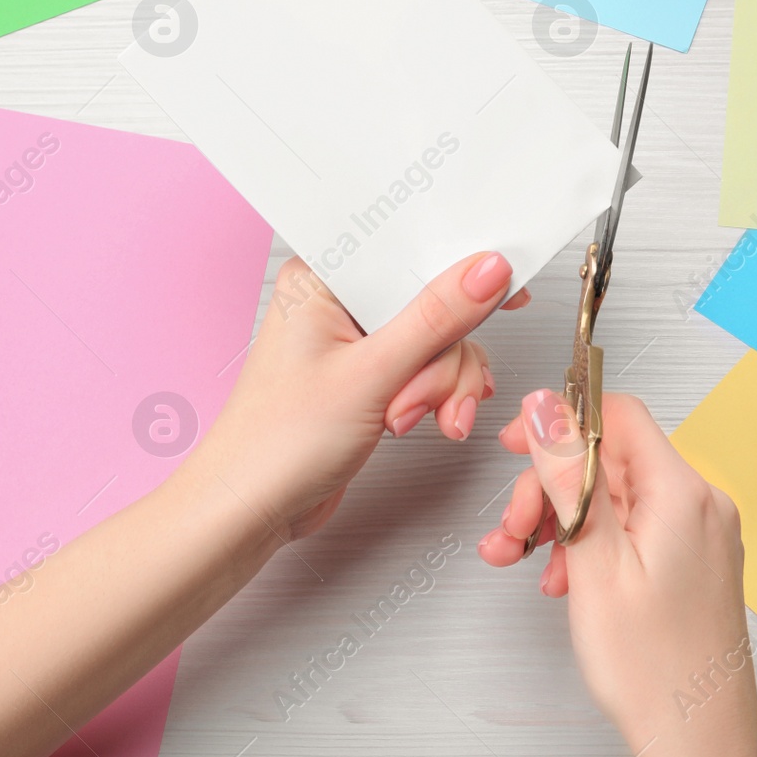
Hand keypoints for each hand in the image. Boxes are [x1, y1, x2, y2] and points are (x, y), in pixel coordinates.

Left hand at [182, 253, 528, 540]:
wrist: (250, 510)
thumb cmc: (276, 443)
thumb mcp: (371, 375)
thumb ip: (436, 319)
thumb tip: (487, 271)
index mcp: (323, 277)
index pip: (407, 247)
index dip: (459, 265)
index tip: (506, 287)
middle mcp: (337, 301)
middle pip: (431, 300)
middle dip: (443, 356)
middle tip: (425, 395)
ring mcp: (354, 340)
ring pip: (435, 340)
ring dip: (440, 385)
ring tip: (413, 420)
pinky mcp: (368, 375)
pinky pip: (424, 367)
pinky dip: (434, 395)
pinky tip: (427, 420)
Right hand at [479, 390, 756, 756]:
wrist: (697, 742)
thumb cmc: (655, 670)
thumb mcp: (593, 562)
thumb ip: (569, 476)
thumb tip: (547, 409)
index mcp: (683, 494)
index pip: (618, 414)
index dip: (559, 421)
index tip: (516, 444)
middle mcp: (700, 505)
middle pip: (608, 459)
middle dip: (549, 487)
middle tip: (514, 527)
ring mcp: (698, 535)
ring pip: (612, 497)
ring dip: (559, 520)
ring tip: (523, 559)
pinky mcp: (690, 561)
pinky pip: (629, 528)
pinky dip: (588, 544)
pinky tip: (561, 577)